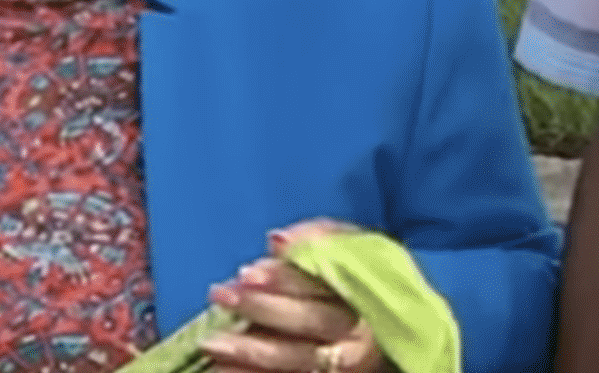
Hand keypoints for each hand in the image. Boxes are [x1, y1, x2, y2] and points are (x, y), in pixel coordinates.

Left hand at [199, 220, 391, 372]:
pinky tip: (221, 369)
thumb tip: (277, 240)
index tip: (247, 272)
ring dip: (249, 350)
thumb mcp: (357, 252)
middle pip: (308, 320)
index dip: (284, 278)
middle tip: (221, 295)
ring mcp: (341, 366)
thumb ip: (319, 239)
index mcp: (363, 295)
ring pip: (293, 358)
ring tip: (211, 341)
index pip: (321, 284)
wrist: (387, 338)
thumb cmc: (363, 285)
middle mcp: (355, 335)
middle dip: (262, 308)